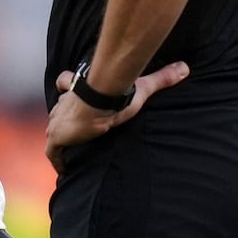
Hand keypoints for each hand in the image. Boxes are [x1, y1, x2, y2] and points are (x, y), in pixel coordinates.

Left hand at [44, 61, 189, 172]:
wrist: (98, 102)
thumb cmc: (116, 94)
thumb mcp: (141, 87)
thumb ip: (161, 78)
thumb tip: (185, 68)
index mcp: (78, 89)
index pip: (65, 83)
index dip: (67, 87)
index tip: (68, 93)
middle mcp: (64, 103)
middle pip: (58, 110)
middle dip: (63, 118)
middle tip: (73, 130)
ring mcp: (58, 121)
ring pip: (54, 128)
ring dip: (60, 138)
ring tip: (69, 150)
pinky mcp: (56, 137)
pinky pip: (53, 152)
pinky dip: (57, 159)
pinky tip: (63, 169)